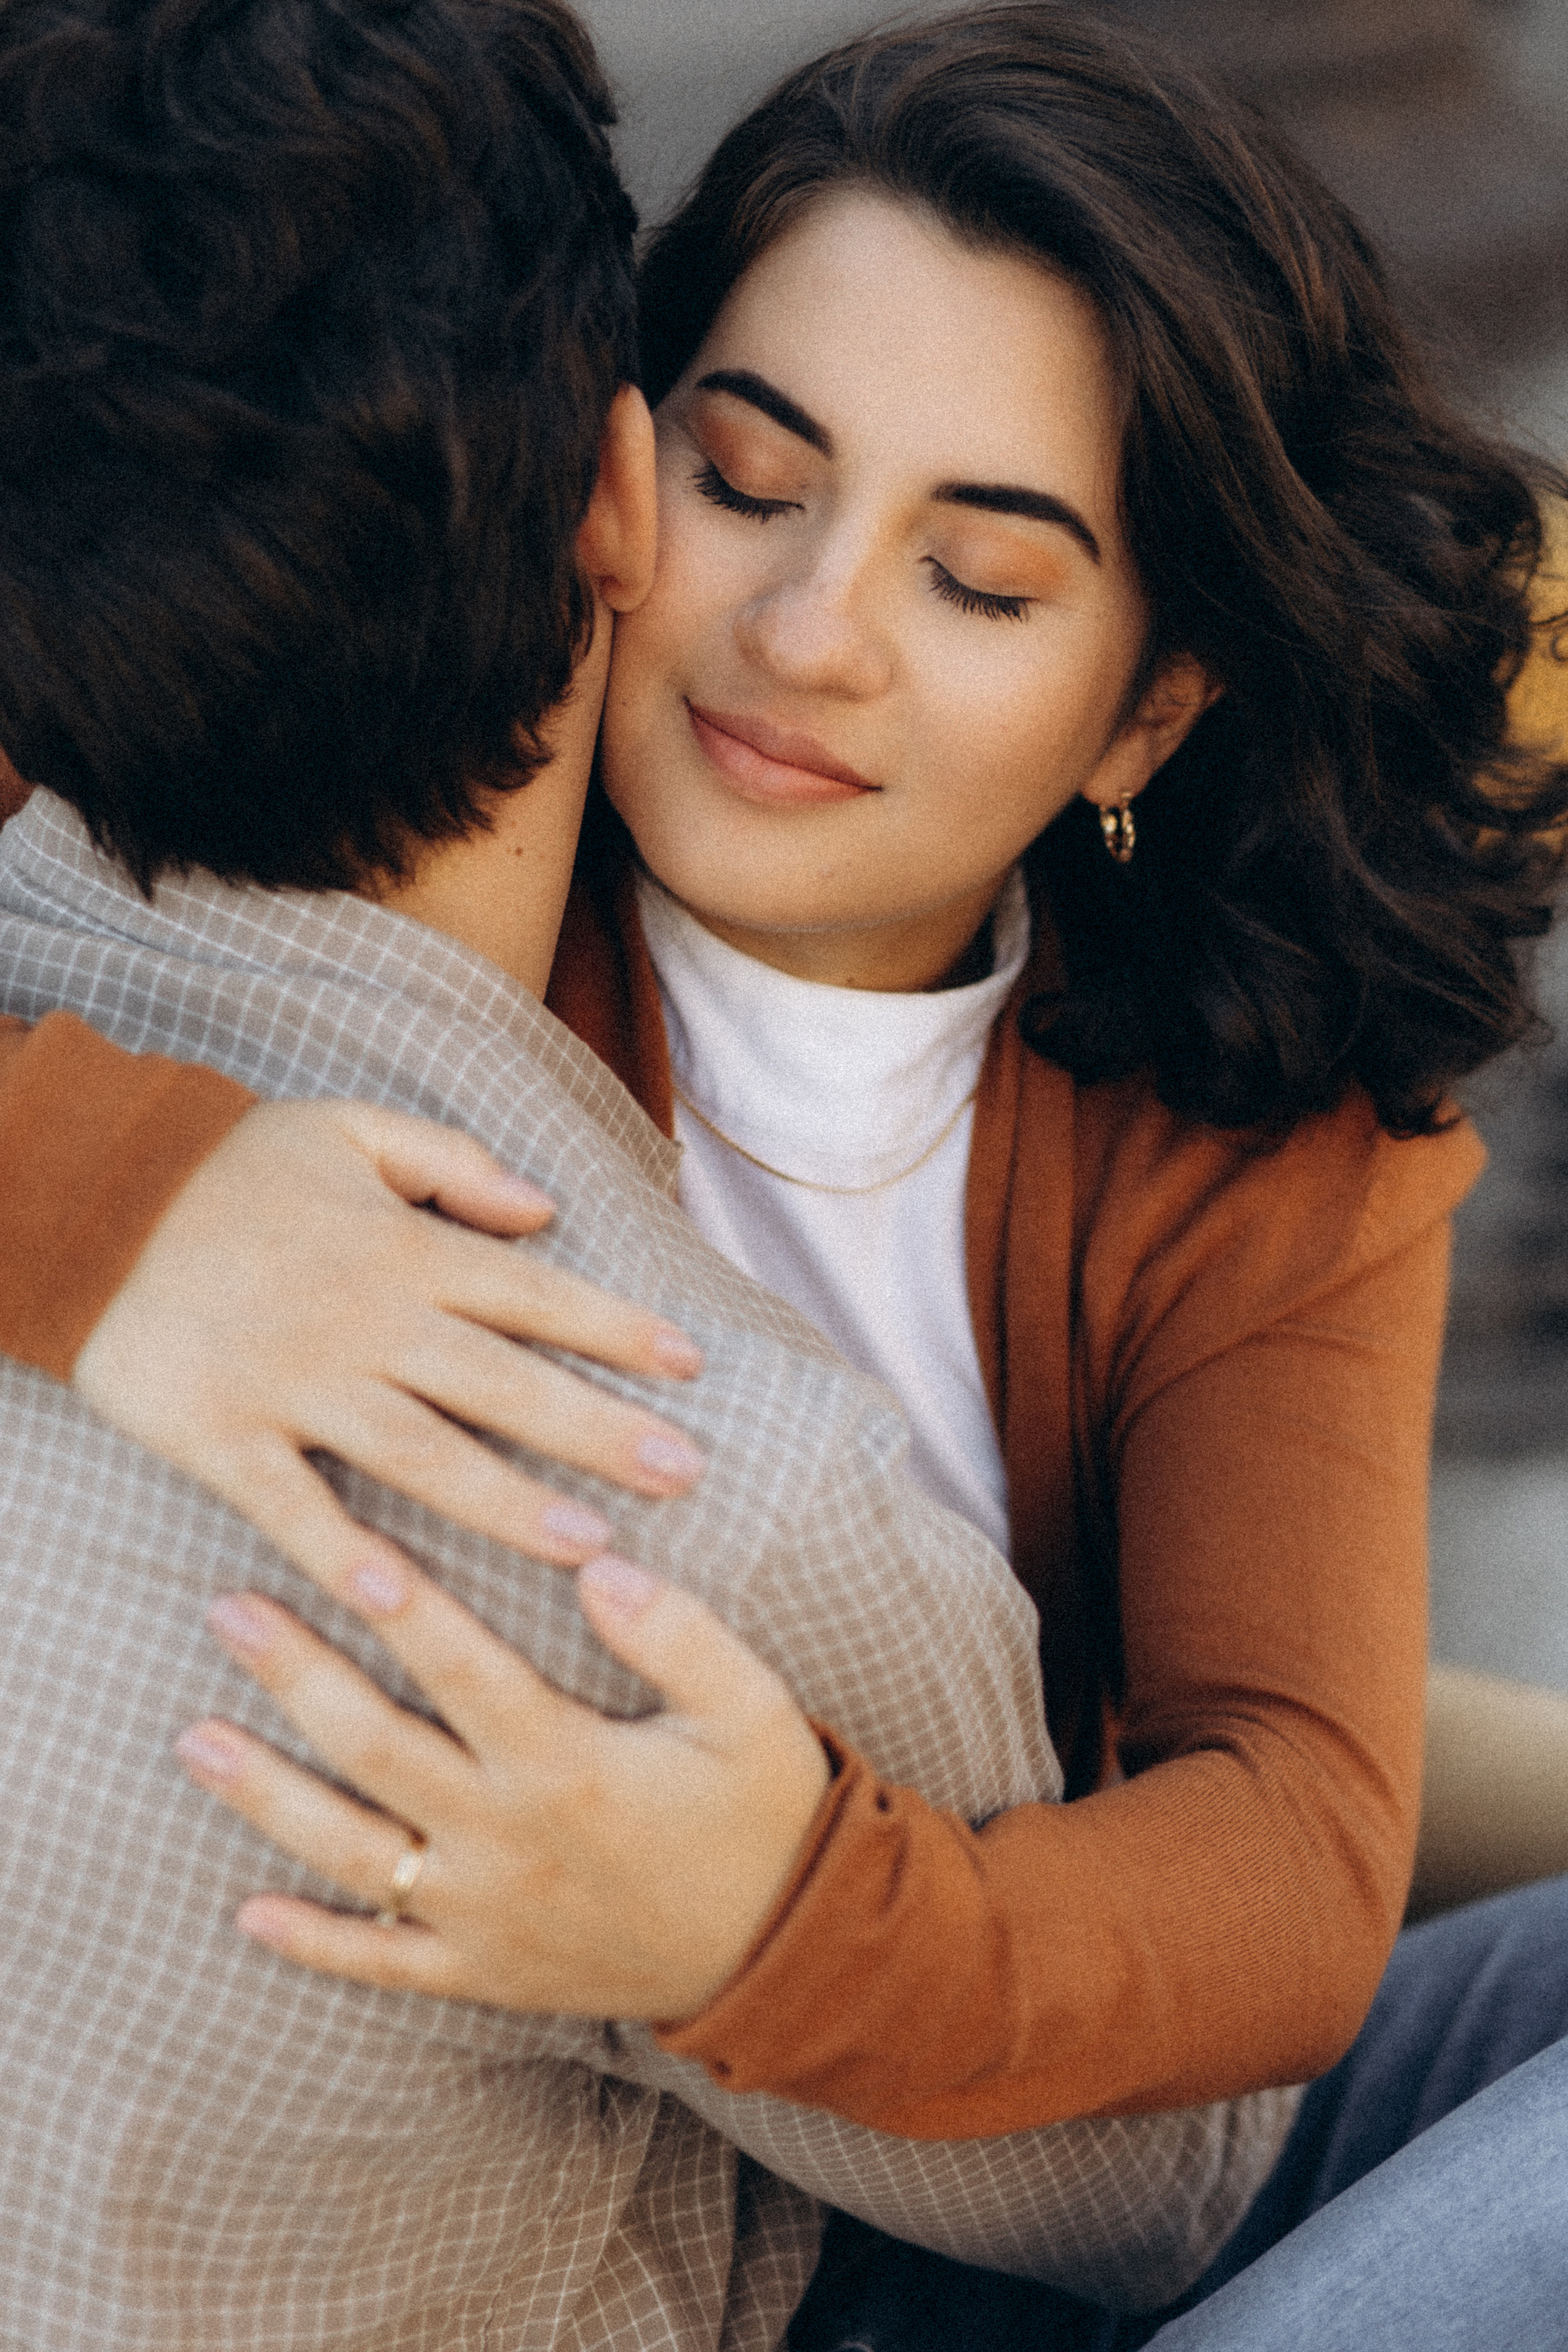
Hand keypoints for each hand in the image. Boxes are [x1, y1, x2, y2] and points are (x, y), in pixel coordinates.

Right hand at [75, 1098, 707, 1582]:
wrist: (87, 1199)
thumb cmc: (229, 1165)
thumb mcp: (348, 1129)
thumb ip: (452, 1160)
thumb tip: (546, 1208)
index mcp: (401, 1249)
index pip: (532, 1292)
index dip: (616, 1327)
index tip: (692, 1363)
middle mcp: (362, 1320)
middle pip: (500, 1383)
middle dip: (597, 1429)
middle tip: (683, 1475)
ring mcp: (293, 1383)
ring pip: (419, 1452)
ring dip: (507, 1503)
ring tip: (589, 1546)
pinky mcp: (223, 1435)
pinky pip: (292, 1505)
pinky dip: (342, 1553)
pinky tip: (400, 1600)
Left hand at [177, 1550, 831, 2020]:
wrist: (784, 1951)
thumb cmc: (765, 1812)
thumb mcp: (753, 1710)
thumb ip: (679, 1633)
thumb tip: (601, 1564)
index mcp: (569, 1766)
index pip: (464, 1670)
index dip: (403, 1607)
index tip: (345, 1548)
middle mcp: (508, 1842)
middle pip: (375, 1747)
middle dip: (295, 1675)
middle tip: (227, 1609)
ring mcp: (484, 1917)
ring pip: (350, 1851)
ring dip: (267, 1795)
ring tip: (193, 1741)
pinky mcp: (483, 1975)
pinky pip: (380, 1963)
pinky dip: (312, 1943)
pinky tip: (248, 1913)